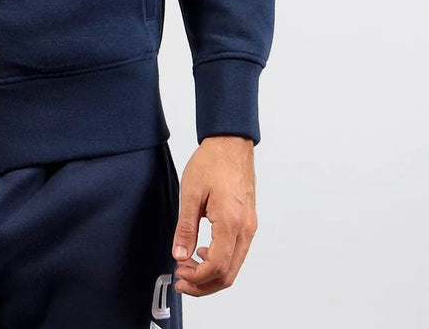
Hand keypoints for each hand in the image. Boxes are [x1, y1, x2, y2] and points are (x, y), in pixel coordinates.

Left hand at [171, 134, 257, 296]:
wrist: (231, 143)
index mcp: (231, 223)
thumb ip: (185, 227)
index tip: (179, 274)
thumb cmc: (212, 162)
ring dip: (211, 274)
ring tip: (188, 267)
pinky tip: (202, 253)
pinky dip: (220, 262)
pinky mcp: (248, 223)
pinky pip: (236, 253)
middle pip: (228, 274)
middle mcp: (245, 230)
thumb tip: (179, 255)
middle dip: (203, 284)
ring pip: (234, 266)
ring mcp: (249, 227)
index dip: (197, 278)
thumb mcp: (190, 193)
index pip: (217, 266)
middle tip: (181, 280)